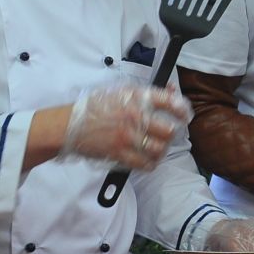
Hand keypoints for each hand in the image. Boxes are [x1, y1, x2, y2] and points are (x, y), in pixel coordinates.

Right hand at [62, 84, 191, 168]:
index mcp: (137, 97)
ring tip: (156, 148)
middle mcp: (134, 116)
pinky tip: (147, 159)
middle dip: (171, 134)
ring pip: (160, 149)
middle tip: (166, 135)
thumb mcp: (121, 92)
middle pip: (170, 131)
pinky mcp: (119, 153)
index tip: (184, 116)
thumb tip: (173, 90)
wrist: (68, 124)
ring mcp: (127, 136)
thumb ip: (149, 92)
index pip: (171, 102)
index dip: (183, 111)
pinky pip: (145, 163)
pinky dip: (150, 163)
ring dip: (161, 150)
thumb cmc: (95, 107)